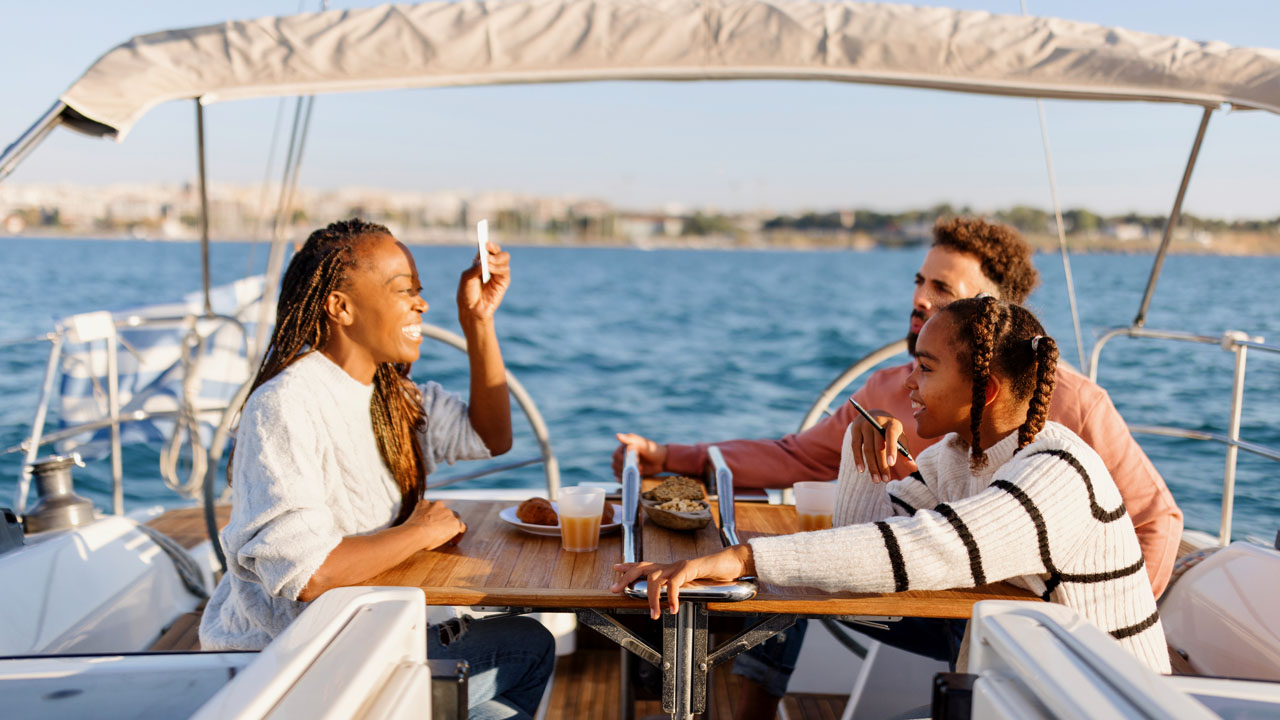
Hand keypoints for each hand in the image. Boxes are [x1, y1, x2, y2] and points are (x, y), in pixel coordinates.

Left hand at [406, 500, 467, 549]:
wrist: (415, 533)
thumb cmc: (427, 541)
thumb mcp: (441, 541)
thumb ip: (445, 533)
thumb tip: (441, 532)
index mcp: (455, 524)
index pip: (462, 526)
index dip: (457, 532)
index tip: (452, 539)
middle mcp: (449, 512)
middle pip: (453, 514)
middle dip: (448, 519)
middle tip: (439, 527)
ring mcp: (437, 505)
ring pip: (439, 507)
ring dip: (436, 512)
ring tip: (427, 522)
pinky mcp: (426, 502)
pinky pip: (426, 504)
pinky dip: (424, 509)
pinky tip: (419, 516)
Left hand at [457, 241, 510, 323]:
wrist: (471, 310)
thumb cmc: (467, 292)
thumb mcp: (466, 278)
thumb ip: (475, 269)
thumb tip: (484, 260)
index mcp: (480, 261)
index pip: (486, 248)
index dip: (486, 243)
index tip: (483, 241)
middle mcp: (491, 265)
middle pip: (497, 251)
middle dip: (493, 248)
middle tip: (487, 248)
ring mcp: (498, 272)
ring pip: (504, 257)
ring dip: (495, 258)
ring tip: (487, 263)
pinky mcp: (504, 281)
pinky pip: (505, 270)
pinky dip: (498, 268)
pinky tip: (490, 270)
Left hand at [610, 545, 753, 618]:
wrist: (732, 562)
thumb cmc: (714, 574)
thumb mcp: (692, 585)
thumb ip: (679, 590)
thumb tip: (670, 603)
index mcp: (670, 568)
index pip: (645, 564)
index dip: (629, 566)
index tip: (615, 568)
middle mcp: (671, 565)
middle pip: (642, 568)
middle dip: (626, 577)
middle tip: (614, 589)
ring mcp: (679, 565)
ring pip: (655, 578)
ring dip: (652, 598)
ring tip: (655, 615)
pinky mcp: (690, 568)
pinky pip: (675, 582)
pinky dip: (672, 596)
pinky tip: (673, 608)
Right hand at [611, 432, 668, 478]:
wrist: (662, 461)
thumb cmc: (652, 450)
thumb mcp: (642, 443)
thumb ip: (630, 440)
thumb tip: (617, 435)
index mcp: (624, 448)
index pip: (616, 455)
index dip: (622, 460)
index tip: (634, 461)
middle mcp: (623, 456)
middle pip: (615, 464)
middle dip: (624, 468)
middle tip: (637, 468)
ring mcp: (625, 465)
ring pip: (616, 471)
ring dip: (624, 474)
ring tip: (636, 473)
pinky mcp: (629, 472)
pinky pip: (620, 477)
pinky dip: (622, 479)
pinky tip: (627, 480)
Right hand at [848, 409, 916, 482]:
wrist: (873, 415)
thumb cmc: (890, 431)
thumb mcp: (900, 438)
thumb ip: (905, 453)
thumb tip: (914, 469)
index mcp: (892, 423)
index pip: (891, 435)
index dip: (891, 449)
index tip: (891, 464)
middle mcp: (877, 422)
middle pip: (878, 447)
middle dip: (882, 465)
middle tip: (885, 480)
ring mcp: (864, 425)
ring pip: (867, 449)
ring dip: (872, 466)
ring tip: (876, 480)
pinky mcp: (855, 430)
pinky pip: (855, 447)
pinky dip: (858, 459)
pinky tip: (861, 470)